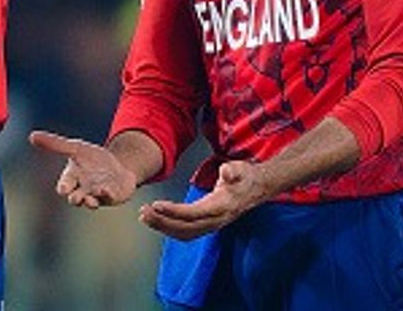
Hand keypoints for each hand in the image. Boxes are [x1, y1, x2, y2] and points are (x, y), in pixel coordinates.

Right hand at [29, 130, 138, 209]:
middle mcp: (82, 189)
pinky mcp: (111, 197)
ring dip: (90, 202)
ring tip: (91, 201)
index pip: (64, 186)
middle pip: (74, 198)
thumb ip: (56, 144)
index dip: (64, 187)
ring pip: (90, 202)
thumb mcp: (76, 148)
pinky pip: (109, 198)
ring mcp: (96, 195)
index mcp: (72, 178)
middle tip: (76, 198)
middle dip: (74, 199)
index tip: (64, 188)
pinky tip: (107, 190)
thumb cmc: (93, 159)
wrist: (118, 168)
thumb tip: (31, 136)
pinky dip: (107, 195)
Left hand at [137, 160, 274, 240]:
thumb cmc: (246, 177)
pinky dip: (170, 229)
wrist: (259, 188)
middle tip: (143, 213)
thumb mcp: (241, 169)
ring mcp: (212, 225)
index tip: (156, 205)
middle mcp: (216, 220)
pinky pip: (187, 233)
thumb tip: (226, 171)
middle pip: (185, 228)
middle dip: (162, 222)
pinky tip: (158, 222)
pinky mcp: (209, 224)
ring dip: (163, 227)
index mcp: (221, 206)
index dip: (173, 211)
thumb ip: (233, 170)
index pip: (193, 213)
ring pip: (184, 233)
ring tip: (145, 217)